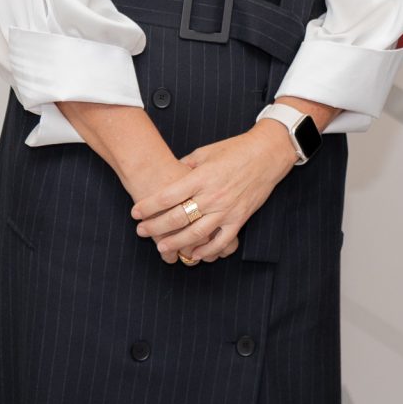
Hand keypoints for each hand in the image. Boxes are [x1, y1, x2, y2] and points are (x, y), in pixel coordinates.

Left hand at [131, 125, 297, 262]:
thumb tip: (171, 176)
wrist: (267, 154)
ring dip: (176, 242)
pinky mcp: (239, 219)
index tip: (135, 212)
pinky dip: (206, 250)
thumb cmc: (236, 150)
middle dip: (155, 226)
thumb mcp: (206, 152)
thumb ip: (187, 166)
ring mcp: (227, 209)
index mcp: (201, 177)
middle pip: (177, 217)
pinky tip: (194, 253)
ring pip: (196, 233)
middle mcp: (212, 195)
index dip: (149, 206)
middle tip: (141, 230)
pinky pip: (221, 241)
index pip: (168, 195)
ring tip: (161, 246)